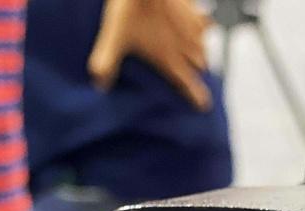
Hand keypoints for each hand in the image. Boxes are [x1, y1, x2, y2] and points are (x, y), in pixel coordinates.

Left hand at [87, 0, 212, 110]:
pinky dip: (203, 25)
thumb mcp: (114, 36)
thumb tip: (100, 84)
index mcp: (169, 58)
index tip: (204, 106)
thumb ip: (106, 62)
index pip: (188, 84)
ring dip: (201, 51)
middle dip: (197, 72)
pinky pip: (204, 19)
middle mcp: (184, 44)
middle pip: (200, 66)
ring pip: (204, 45)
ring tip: (196, 54)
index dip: (197, 96)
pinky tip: (199, 23)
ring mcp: (191, 24)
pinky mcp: (191, 5)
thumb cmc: (131, 7)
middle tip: (193, 76)